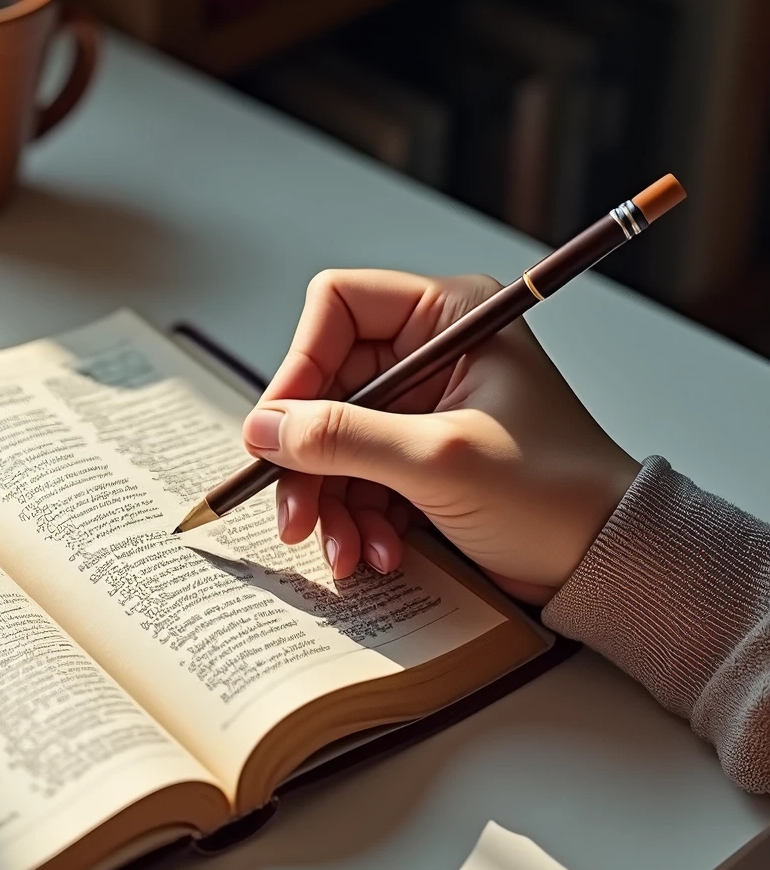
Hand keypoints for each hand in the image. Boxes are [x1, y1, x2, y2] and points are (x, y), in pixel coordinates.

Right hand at [242, 268, 638, 603]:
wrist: (605, 561)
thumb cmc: (554, 494)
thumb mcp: (439, 461)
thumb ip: (344, 439)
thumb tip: (263, 429)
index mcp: (449, 317)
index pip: (337, 308)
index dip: (299, 367)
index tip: (278, 432)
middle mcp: (432, 352)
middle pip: (325, 386)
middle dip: (308, 460)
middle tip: (294, 517)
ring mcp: (424, 407)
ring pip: (333, 440)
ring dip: (330, 502)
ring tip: (345, 552)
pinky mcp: (419, 457)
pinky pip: (357, 478)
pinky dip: (356, 520)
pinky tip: (376, 553)